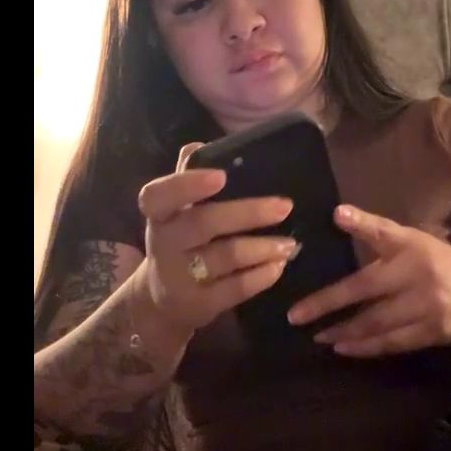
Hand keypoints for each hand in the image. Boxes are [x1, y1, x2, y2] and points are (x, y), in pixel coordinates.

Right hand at [135, 143, 298, 335]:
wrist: (162, 301)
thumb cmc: (181, 240)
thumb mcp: (177, 211)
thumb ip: (188, 178)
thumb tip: (200, 146)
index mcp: (160, 214)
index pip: (160, 195)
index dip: (188, 184)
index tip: (221, 176)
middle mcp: (164, 243)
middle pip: (204, 224)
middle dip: (248, 213)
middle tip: (285, 206)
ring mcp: (178, 277)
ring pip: (224, 257)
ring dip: (261, 248)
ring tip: (290, 243)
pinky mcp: (198, 304)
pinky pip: (233, 290)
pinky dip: (259, 278)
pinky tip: (279, 267)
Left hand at [287, 204, 450, 356]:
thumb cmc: (449, 265)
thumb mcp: (419, 242)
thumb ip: (380, 232)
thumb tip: (338, 213)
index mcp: (415, 246)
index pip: (384, 232)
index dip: (361, 223)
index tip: (336, 214)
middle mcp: (419, 273)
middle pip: (366, 289)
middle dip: (327, 304)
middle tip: (296, 316)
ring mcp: (426, 305)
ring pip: (376, 322)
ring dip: (344, 331)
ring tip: (319, 336)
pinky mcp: (433, 331)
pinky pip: (392, 342)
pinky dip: (366, 347)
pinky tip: (345, 348)